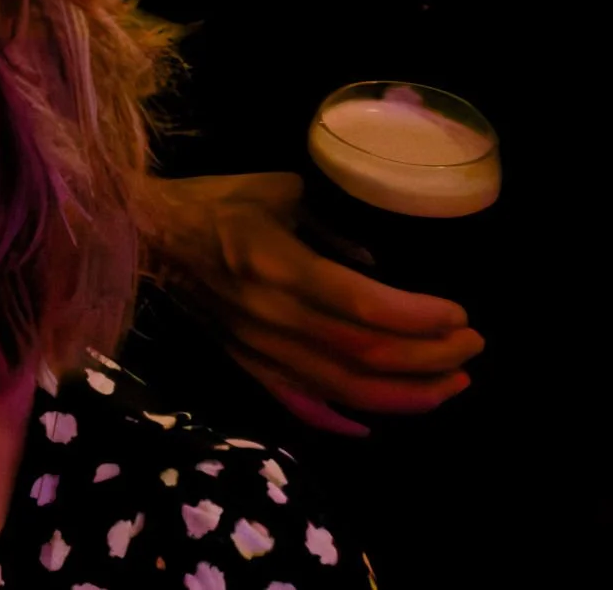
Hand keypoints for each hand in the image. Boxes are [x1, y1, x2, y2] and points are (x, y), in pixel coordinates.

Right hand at [146, 173, 483, 434]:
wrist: (141, 234)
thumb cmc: (211, 200)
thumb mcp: (275, 190)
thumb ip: (329, 223)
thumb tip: (375, 262)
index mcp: (275, 261)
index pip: (359, 303)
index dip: (417, 317)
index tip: (460, 315)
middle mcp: (269, 313)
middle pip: (363, 353)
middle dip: (429, 357)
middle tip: (471, 347)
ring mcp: (256, 346)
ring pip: (343, 389)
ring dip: (406, 394)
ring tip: (451, 385)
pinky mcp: (244, 363)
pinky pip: (299, 405)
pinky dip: (342, 420)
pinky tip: (377, 423)